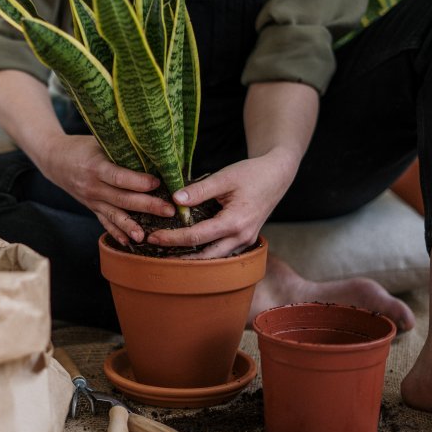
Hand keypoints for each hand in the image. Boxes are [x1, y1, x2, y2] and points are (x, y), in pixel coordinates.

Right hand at [39, 134, 174, 244]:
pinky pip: (105, 223)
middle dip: (147, 206)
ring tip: (148, 236)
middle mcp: (92, 186)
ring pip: (114, 215)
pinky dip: (117, 233)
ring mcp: (91, 200)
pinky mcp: (92, 208)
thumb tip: (152, 150)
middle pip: (122, 199)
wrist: (54, 159)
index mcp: (95, 166)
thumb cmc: (81, 146)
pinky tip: (130, 243)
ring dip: (132, 226)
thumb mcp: (98, 141)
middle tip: (169, 210)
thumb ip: (120, 148)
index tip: (158, 183)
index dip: (139, 182)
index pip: (119, 177)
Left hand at [147, 148, 298, 257]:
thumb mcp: (224, 177)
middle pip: (205, 255)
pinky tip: (189, 248)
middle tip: (155, 251)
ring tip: (168, 253)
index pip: (197, 236)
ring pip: (215, 258)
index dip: (173, 238)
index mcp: (235, 222)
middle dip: (179, 256)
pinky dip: (205, 252)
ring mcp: (246, 241)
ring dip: (192, 258)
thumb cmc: (252, 174)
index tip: (153, 237)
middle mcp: (242, 237)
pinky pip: (223, 252)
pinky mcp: (245, 239)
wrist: (277, 175)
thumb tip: (174, 200)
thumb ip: (199, 190)